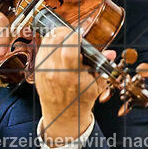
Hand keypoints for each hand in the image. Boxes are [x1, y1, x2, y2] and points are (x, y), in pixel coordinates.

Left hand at [34, 25, 115, 146]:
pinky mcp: (37, 68)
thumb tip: (110, 53)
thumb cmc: (80, 101)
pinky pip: (42, 47)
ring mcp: (43, 70)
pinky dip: (51, 43)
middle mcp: (54, 72)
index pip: (69, 48)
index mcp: (71, 77)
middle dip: (67, 33)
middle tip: (74, 36)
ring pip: (47, 41)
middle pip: (56, 39)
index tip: (80, 34)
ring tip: (67, 40)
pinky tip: (59, 47)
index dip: (75, 36)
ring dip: (58, 36)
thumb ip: (102, 66)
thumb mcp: (96, 85)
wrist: (62, 115)